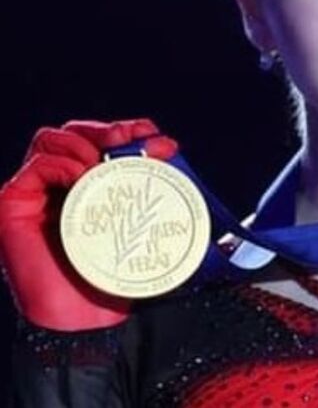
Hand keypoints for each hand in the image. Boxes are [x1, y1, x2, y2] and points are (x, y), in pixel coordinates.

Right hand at [0, 118, 177, 330]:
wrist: (88, 321)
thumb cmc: (115, 273)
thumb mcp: (142, 221)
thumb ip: (150, 185)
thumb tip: (168, 148)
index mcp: (91, 187)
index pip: (103, 140)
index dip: (130, 131)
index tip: (159, 139)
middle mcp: (61, 186)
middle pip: (78, 133)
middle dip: (111, 130)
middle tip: (138, 140)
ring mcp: (37, 194)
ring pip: (53, 140)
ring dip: (86, 141)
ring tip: (107, 165)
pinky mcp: (14, 205)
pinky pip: (36, 166)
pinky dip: (62, 162)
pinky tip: (83, 176)